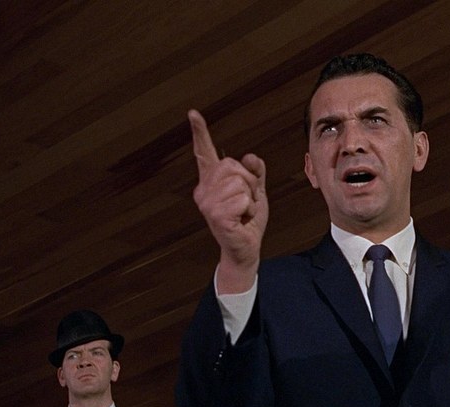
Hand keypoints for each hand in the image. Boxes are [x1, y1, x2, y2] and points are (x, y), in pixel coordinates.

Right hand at [189, 109, 267, 292]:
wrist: (245, 249)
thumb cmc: (248, 221)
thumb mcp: (256, 191)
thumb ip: (254, 172)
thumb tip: (250, 157)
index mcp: (211, 181)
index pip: (204, 152)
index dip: (199, 132)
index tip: (193, 113)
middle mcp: (203, 189)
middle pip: (232, 165)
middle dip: (249, 182)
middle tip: (246, 202)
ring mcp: (207, 203)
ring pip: (239, 182)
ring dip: (250, 198)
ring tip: (243, 212)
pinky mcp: (215, 215)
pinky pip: (243, 199)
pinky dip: (250, 209)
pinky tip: (242, 220)